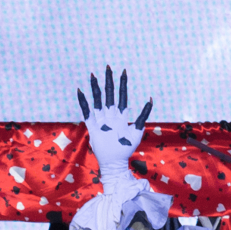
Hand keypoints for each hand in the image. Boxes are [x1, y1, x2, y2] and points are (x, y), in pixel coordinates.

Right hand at [77, 66, 152, 192]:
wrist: (115, 162)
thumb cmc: (126, 148)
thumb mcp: (137, 131)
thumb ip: (143, 115)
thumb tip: (150, 99)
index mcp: (120, 116)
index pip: (122, 97)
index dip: (122, 85)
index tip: (123, 72)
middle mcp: (110, 116)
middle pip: (109, 95)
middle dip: (109, 81)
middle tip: (108, 67)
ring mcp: (101, 120)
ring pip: (98, 100)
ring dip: (95, 88)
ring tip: (93, 75)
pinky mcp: (92, 126)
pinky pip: (87, 112)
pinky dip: (83, 102)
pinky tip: (80, 91)